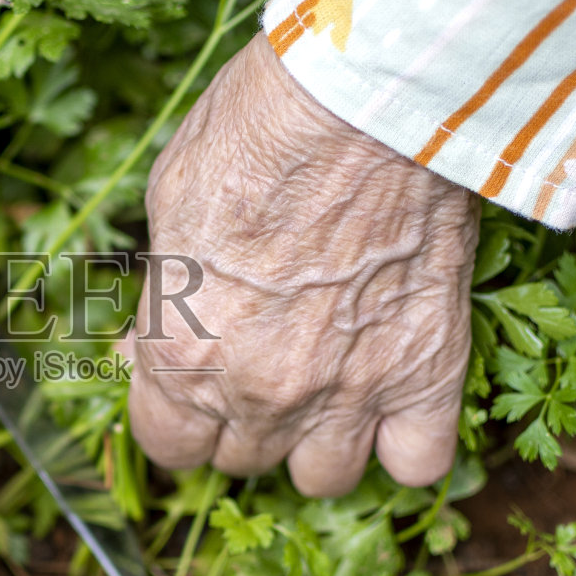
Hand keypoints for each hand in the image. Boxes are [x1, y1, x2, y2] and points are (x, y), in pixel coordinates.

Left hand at [127, 36, 479, 496]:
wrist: (369, 95)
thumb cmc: (257, 128)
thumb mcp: (169, 202)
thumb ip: (164, 293)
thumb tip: (146, 341)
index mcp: (184, 351)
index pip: (166, 445)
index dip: (175, 415)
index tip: (189, 381)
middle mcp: (260, 390)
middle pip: (241, 460)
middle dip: (241, 418)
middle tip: (259, 359)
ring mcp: (349, 391)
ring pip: (322, 479)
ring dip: (316, 440)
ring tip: (325, 383)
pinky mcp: (429, 374)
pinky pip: (417, 465)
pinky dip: (403, 442)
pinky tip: (392, 397)